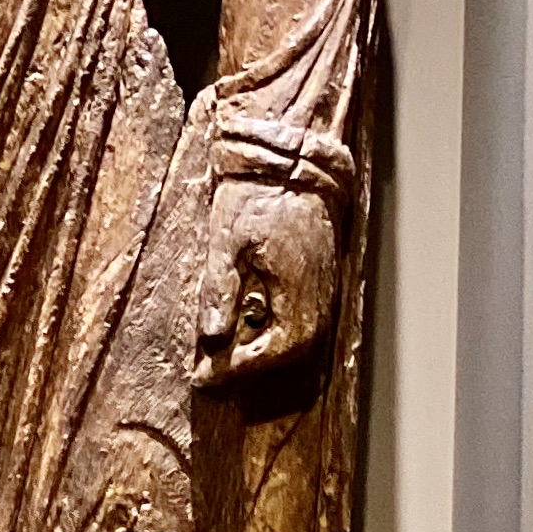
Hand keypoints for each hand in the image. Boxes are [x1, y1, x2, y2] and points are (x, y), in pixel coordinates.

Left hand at [194, 179, 338, 386]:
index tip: (208, 375)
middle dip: (252, 364)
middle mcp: (319, 292)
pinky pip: (304, 315)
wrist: (288, 156)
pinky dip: (277, 329)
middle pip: (293, 349)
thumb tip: (213, 337)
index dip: (241, 368)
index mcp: (298, 289)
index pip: (277, 350)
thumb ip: (219, 292)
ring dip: (266, 348)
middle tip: (213, 370)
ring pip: (301, 335)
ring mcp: (324, 282)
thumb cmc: (254, 195)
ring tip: (227, 350)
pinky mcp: (320, 272)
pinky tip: (249, 322)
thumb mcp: (225, 242)